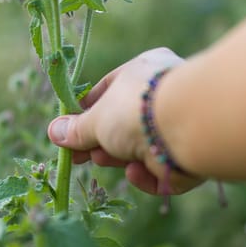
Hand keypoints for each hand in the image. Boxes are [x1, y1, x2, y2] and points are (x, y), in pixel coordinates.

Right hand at [47, 47, 202, 196]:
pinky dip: (149, 175)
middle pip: (126, 124)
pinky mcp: (191, 154)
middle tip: (82, 157)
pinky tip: (138, 172)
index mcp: (144, 71)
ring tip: (107, 161)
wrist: (188, 127)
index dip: (87, 114)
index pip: (110, 91)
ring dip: (123, 159)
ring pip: (144, 149)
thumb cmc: (137, 110)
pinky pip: (163, 168)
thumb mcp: (98, 118)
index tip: (68, 134)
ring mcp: (180, 125)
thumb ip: (77, 129)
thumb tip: (54, 132)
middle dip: (103, 142)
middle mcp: (165, 95)